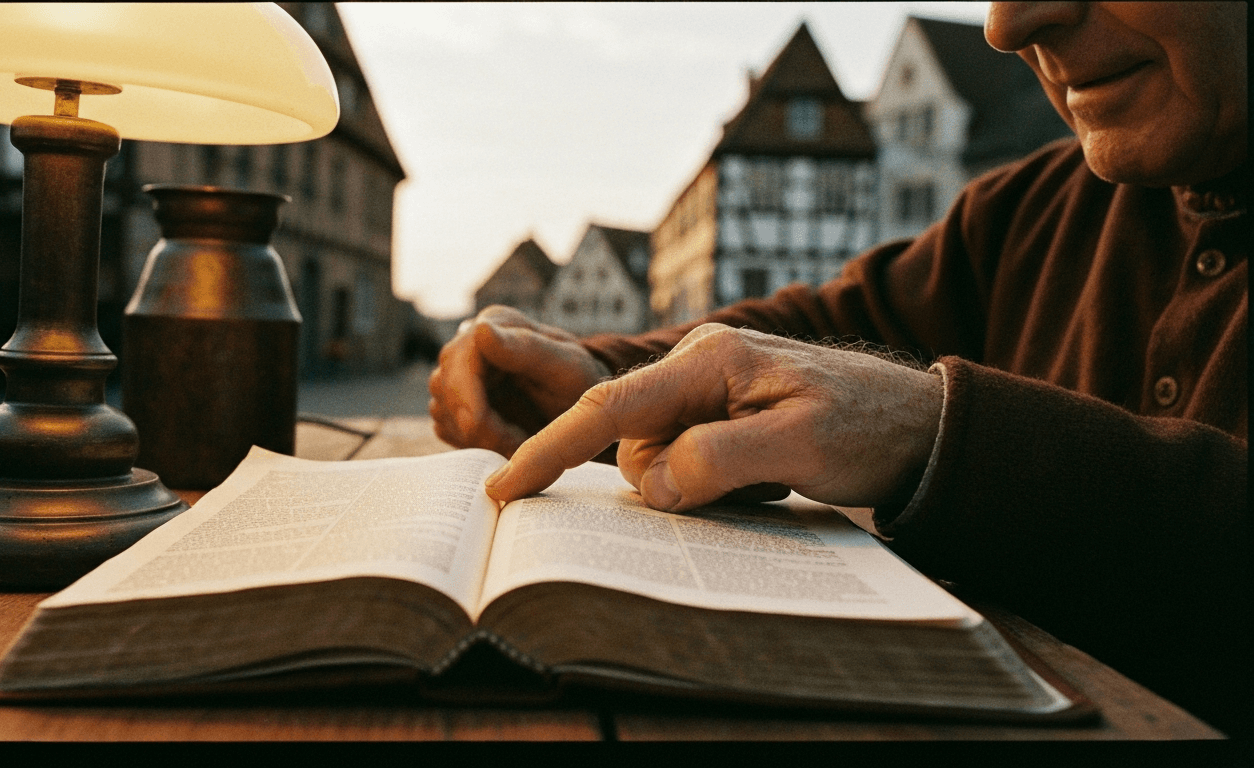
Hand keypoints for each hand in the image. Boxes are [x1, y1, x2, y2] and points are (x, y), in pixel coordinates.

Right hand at [428, 305, 610, 457]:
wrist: (583, 406)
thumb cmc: (580, 383)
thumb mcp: (565, 367)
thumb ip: (526, 348)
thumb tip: (481, 329)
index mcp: (496, 324)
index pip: (460, 362)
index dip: (468, 402)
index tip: (488, 432)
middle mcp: (470, 344)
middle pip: (447, 390)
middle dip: (478, 428)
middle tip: (516, 448)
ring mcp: (458, 373)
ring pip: (443, 412)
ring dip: (477, 438)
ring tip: (518, 443)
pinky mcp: (455, 402)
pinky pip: (447, 427)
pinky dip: (472, 443)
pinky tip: (504, 443)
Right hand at [485, 324, 943, 511]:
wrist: (923, 423)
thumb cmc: (871, 426)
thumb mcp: (799, 448)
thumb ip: (715, 460)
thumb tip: (651, 482)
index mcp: (708, 359)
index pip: (608, 408)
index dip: (550, 450)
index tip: (505, 487)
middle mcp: (698, 365)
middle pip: (632, 443)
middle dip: (666, 483)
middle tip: (748, 489)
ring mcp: (708, 387)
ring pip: (658, 457)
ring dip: (699, 484)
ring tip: (770, 479)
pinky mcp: (721, 411)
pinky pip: (686, 458)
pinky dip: (712, 482)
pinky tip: (765, 478)